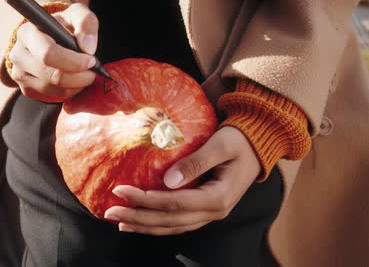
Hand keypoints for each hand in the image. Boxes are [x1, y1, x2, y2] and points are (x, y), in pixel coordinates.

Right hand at [8, 3, 98, 101]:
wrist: (51, 38)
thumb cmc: (64, 25)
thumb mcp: (77, 15)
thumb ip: (86, 23)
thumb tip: (88, 47)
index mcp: (27, 33)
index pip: (48, 54)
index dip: (73, 62)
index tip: (91, 60)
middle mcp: (18, 54)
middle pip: (51, 75)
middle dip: (78, 77)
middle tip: (92, 72)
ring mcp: (19, 74)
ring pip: (51, 89)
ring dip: (75, 86)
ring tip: (85, 76)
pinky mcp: (26, 89)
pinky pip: (50, 98)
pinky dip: (67, 93)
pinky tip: (74, 82)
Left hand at [103, 126, 260, 234]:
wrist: (258, 145)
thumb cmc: (240, 140)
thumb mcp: (221, 145)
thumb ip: (196, 162)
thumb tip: (167, 180)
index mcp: (218, 197)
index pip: (174, 203)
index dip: (145, 199)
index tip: (121, 190)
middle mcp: (214, 211)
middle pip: (169, 220)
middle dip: (138, 217)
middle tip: (110, 212)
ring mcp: (210, 213)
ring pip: (172, 226)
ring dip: (144, 225)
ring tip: (119, 222)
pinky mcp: (205, 209)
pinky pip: (177, 222)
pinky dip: (156, 224)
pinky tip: (139, 222)